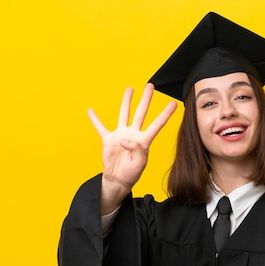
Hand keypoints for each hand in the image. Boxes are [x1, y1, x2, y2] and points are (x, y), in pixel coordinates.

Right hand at [87, 84, 176, 213]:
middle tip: (150, 86)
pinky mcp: (108, 139)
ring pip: (124, 114)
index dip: (165, 114)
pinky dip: (95, 119)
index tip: (174, 103)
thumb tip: (124, 139)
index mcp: (144, 140)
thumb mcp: (138, 164)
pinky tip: (90, 111)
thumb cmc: (131, 174)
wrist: (118, 180)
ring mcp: (121, 135)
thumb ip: (136, 150)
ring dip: (126, 102)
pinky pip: (100, 127)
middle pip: (141, 112)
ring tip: (130, 89)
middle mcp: (133, 134)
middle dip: (146, 99)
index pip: (157, 124)